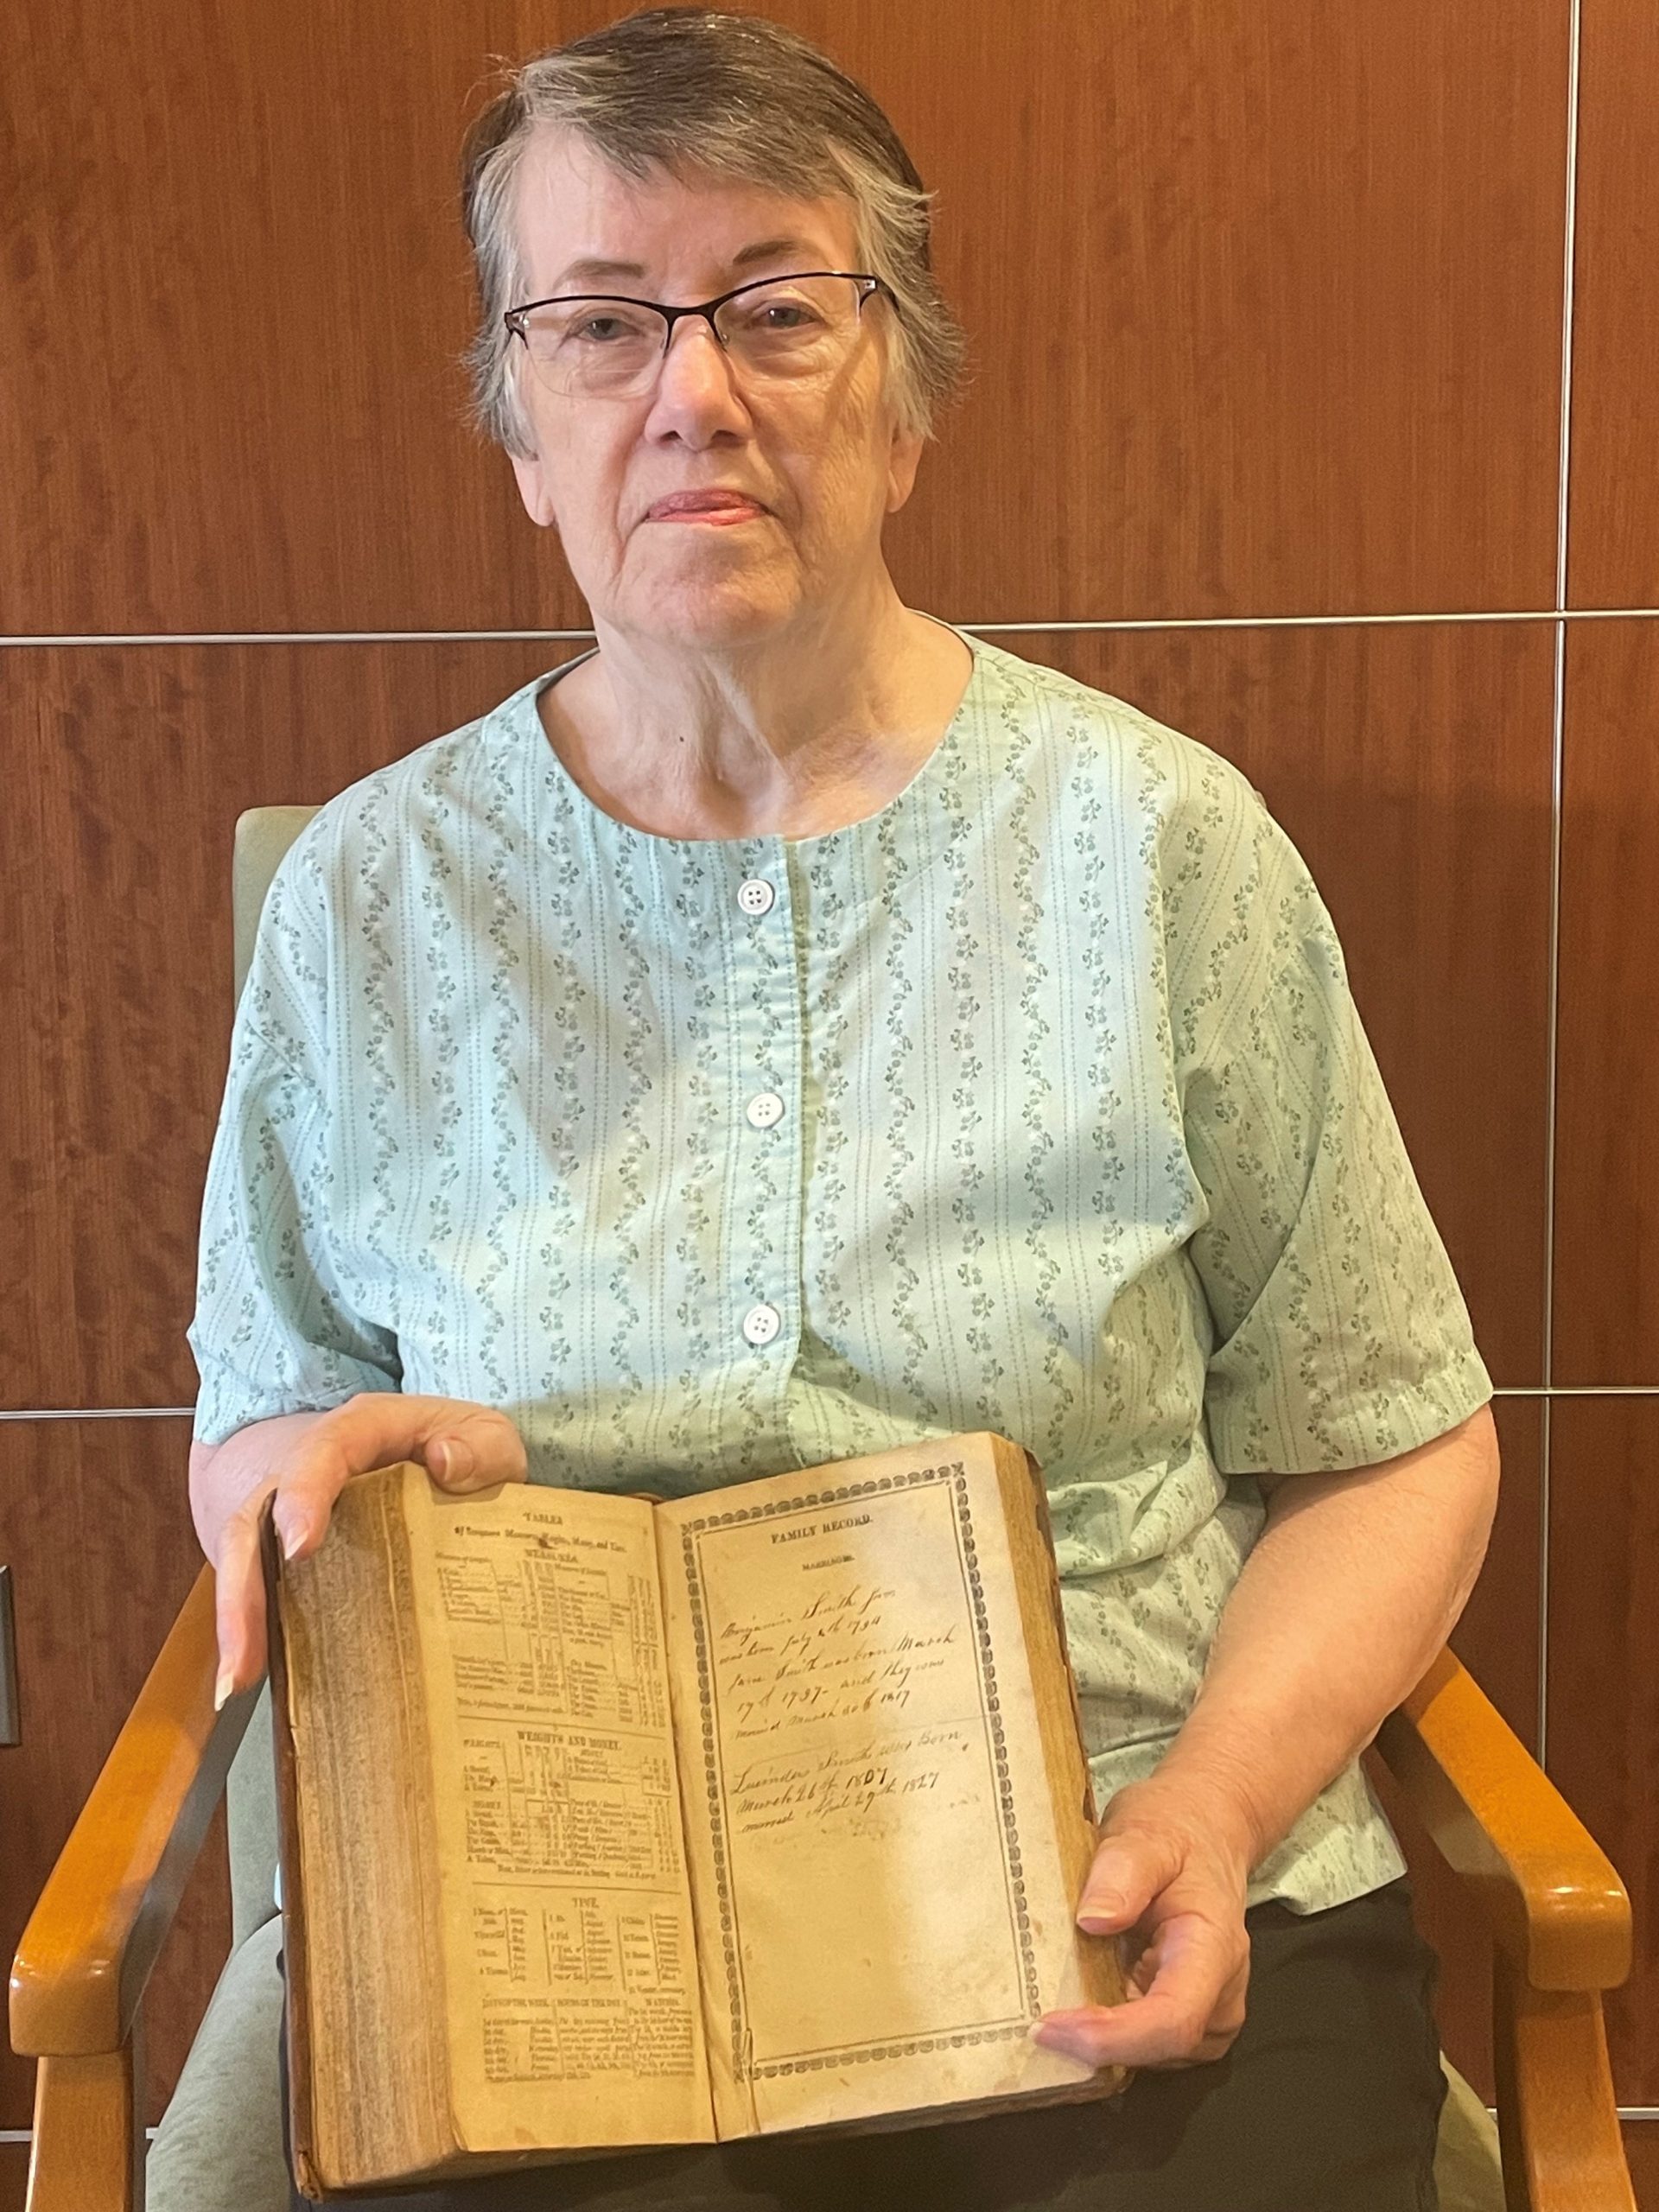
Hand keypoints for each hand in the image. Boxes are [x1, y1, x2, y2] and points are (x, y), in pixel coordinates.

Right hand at [199, 1394, 526, 1705]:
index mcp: (361, 1431)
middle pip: (259, 1516)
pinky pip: (260, 1588)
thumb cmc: (458, 1447)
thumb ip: (480, 1445)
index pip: (323, 1450)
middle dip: (245, 1582)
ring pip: (245, 1556)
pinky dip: (253, 1632)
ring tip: (240, 1678)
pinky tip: (253, 1677)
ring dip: (237, 1620)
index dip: (304, 1495)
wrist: (423, 1451)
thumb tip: (447, 1462)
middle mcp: (311, 1468)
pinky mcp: (289, 1553)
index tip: (300, 1546)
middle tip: (249, 1646)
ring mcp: (290, 1511)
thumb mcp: (485, 1435)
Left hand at [1029, 1777, 1254, 2069]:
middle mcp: (1220, 1993)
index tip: (1049, 2026)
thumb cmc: (1177, 1830)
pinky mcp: (1185, 2016)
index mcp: (1214, 1949)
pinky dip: (1104, 2029)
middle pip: (1156, 2048)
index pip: (1172, 2019)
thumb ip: (1123, 1871)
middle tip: (1032, 2016)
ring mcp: (1206, 2012)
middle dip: (1093, 2042)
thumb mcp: (1146, 1833)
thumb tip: (1093, 1919)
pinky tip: (1075, 1999)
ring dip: (1097, 2038)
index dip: (1111, 2037)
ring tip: (1054, 1999)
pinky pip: (1142, 2043)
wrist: (1205, 1829)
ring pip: (1147, 2056)